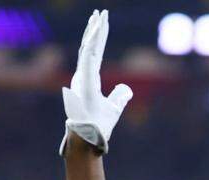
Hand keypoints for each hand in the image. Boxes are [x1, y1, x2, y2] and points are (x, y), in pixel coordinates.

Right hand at [60, 9, 132, 155]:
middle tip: (100, 12)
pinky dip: (93, 41)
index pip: (94, 54)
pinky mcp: (83, 79)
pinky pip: (88, 55)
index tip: (102, 23)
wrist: (90, 138)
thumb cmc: (98, 125)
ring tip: (99, 15)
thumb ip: (120, 97)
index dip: (99, 38)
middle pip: (90, 47)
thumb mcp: (114, 108)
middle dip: (95, 29)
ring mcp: (81, 76)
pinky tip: (98, 28)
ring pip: (88, 48)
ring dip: (95, 31)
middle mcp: (82, 75)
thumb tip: (127, 88)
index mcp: (88, 80)